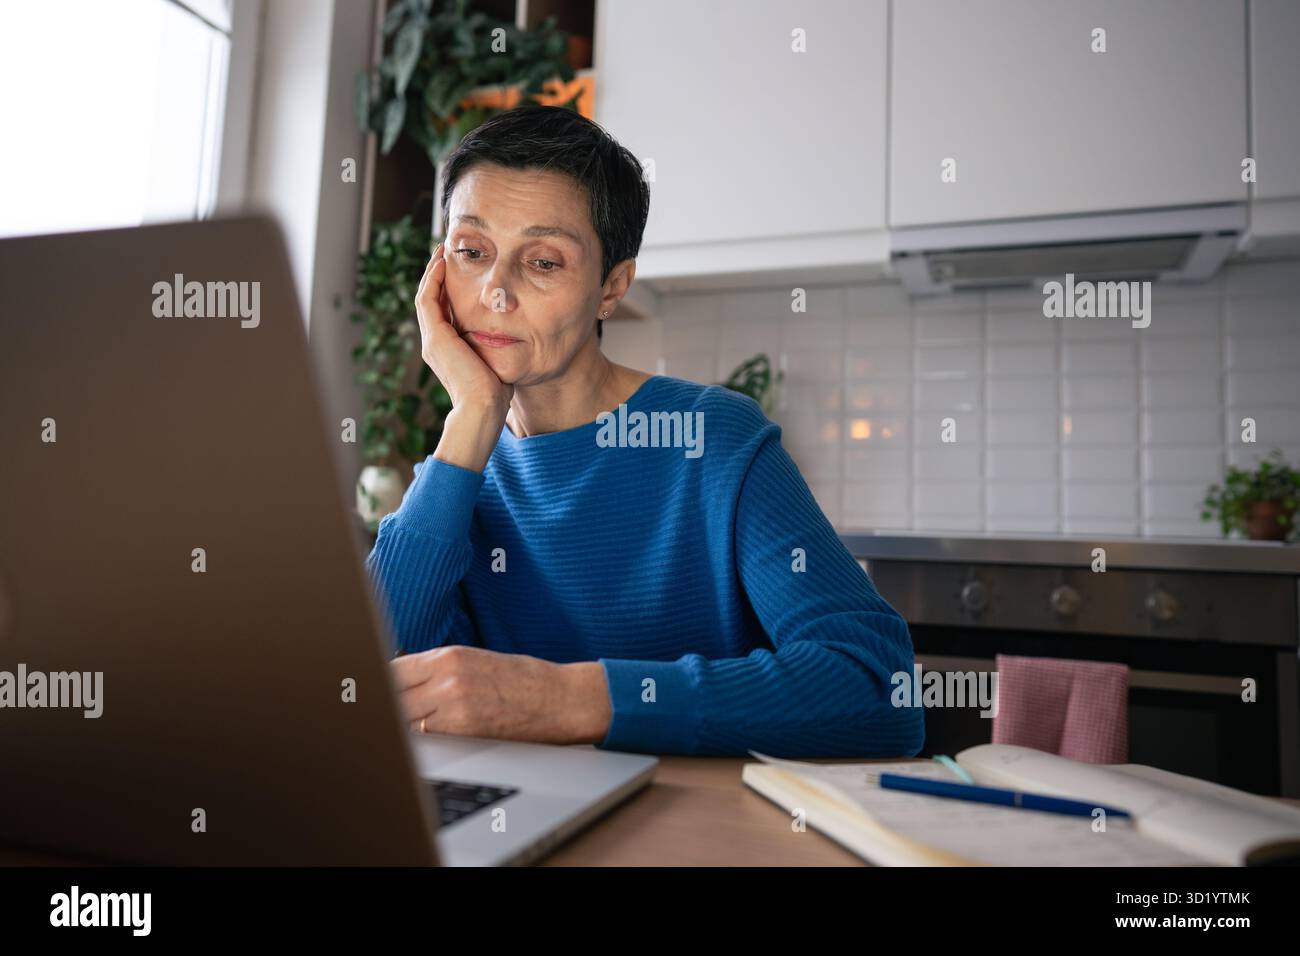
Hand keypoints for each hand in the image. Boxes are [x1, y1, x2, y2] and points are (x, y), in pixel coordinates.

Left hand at [393, 645, 612, 745]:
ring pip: (405, 720)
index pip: (391, 670)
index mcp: (449, 656)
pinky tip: (430, 739)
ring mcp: (454, 706)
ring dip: (403, 725)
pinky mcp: (465, 732)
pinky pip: (427, 738)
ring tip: (407, 727)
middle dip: (387, 706)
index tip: (368, 691)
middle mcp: (447, 678)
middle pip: (392, 695)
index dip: (377, 685)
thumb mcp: (475, 661)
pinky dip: (423, 740)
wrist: (560, 698)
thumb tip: (399, 684)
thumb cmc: (522, 680)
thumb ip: (436, 670)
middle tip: (380, 714)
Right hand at [414, 242, 513, 416]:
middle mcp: (435, 344)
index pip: (444, 312)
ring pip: (426, 297)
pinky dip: (433, 280)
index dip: (449, 290)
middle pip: (432, 301)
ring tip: (442, 251)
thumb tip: (515, 338)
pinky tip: (442, 263)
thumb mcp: (496, 362)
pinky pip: (428, 300)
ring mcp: (432, 341)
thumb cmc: (496, 393)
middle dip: (438, 276)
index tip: (461, 271)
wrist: (483, 408)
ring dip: (433, 272)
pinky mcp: (435, 338)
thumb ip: (497, 348)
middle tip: (446, 253)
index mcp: (447, 350)